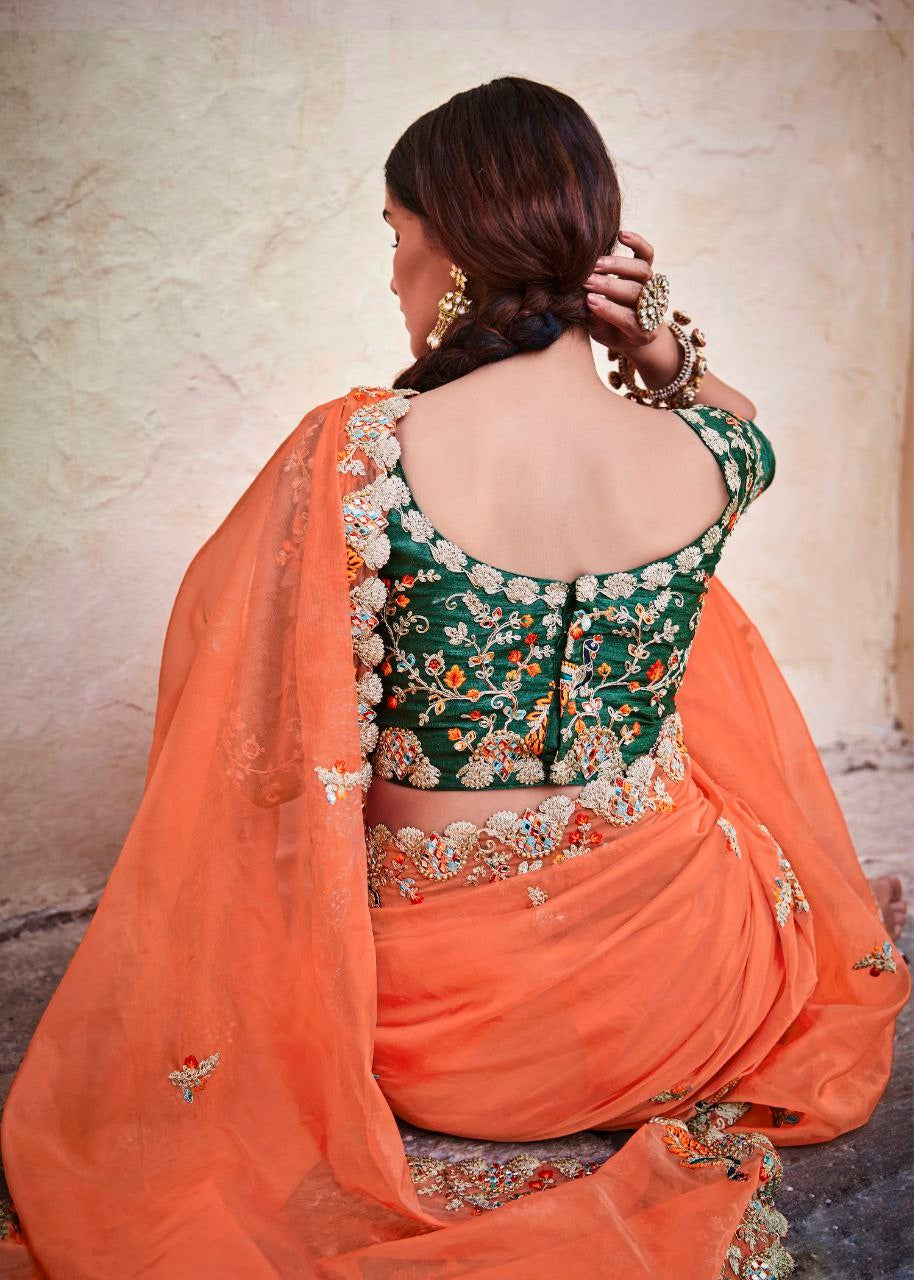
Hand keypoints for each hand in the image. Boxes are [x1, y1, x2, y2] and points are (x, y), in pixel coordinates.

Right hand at [583, 230, 665, 357]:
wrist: (631, 330)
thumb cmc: (611, 333)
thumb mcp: (602, 335)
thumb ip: (597, 322)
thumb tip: (585, 304)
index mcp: (641, 331)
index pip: (628, 318)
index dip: (609, 309)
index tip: (589, 300)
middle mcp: (650, 306)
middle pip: (635, 292)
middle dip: (609, 286)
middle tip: (586, 281)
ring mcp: (650, 286)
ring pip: (642, 271)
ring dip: (617, 266)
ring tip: (595, 265)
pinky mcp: (647, 269)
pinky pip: (647, 253)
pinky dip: (637, 242)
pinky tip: (620, 235)